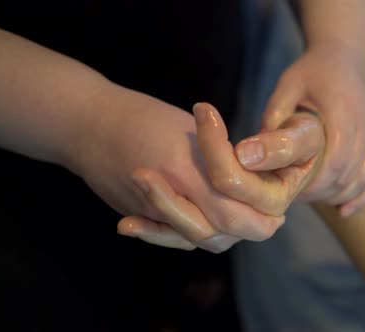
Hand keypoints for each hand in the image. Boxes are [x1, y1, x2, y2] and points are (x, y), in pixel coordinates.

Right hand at [71, 86, 284, 252]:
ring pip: (201, 239)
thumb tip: (248, 179)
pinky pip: (175, 236)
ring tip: (252, 222)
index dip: (262, 217)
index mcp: (188, 174)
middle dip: (251, 229)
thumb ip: (217, 162)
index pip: (235, 214)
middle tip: (273, 219)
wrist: (86, 125)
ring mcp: (154, 213)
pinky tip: (214, 227)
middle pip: (222, 233)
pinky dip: (199, 234)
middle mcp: (172, 199)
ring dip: (228, 233)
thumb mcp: (188, 132)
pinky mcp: (140, 217)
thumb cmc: (139, 118)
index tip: (278, 209)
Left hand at [237, 44, 364, 216]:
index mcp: (343, 112)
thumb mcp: (288, 86)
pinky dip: (360, 196)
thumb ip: (275, 117)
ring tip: (309, 197)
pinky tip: (343, 211)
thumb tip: (252, 154)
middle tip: (292, 196)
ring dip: (336, 195)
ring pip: (361, 180)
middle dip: (320, 191)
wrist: (345, 56)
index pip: (336, 158)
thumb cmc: (311, 71)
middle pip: (348, 174)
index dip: (314, 180)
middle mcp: (364, 127)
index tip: (291, 188)